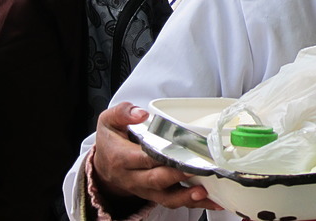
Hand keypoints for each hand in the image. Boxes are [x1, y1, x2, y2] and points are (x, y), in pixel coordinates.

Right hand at [91, 102, 220, 210]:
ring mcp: (145, 189)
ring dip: (186, 196)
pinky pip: (173, 201)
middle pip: (156, 180)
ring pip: (165, 197)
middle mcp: (133, 177)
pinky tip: (210, 200)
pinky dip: (192, 203)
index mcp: (122, 158)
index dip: (162, 157)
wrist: (104, 166)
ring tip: (204, 192)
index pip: (143, 158)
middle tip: (199, 168)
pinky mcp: (154, 195)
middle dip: (178, 175)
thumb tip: (141, 114)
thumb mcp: (109, 121)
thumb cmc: (111, 141)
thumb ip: (122, 113)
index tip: (180, 152)